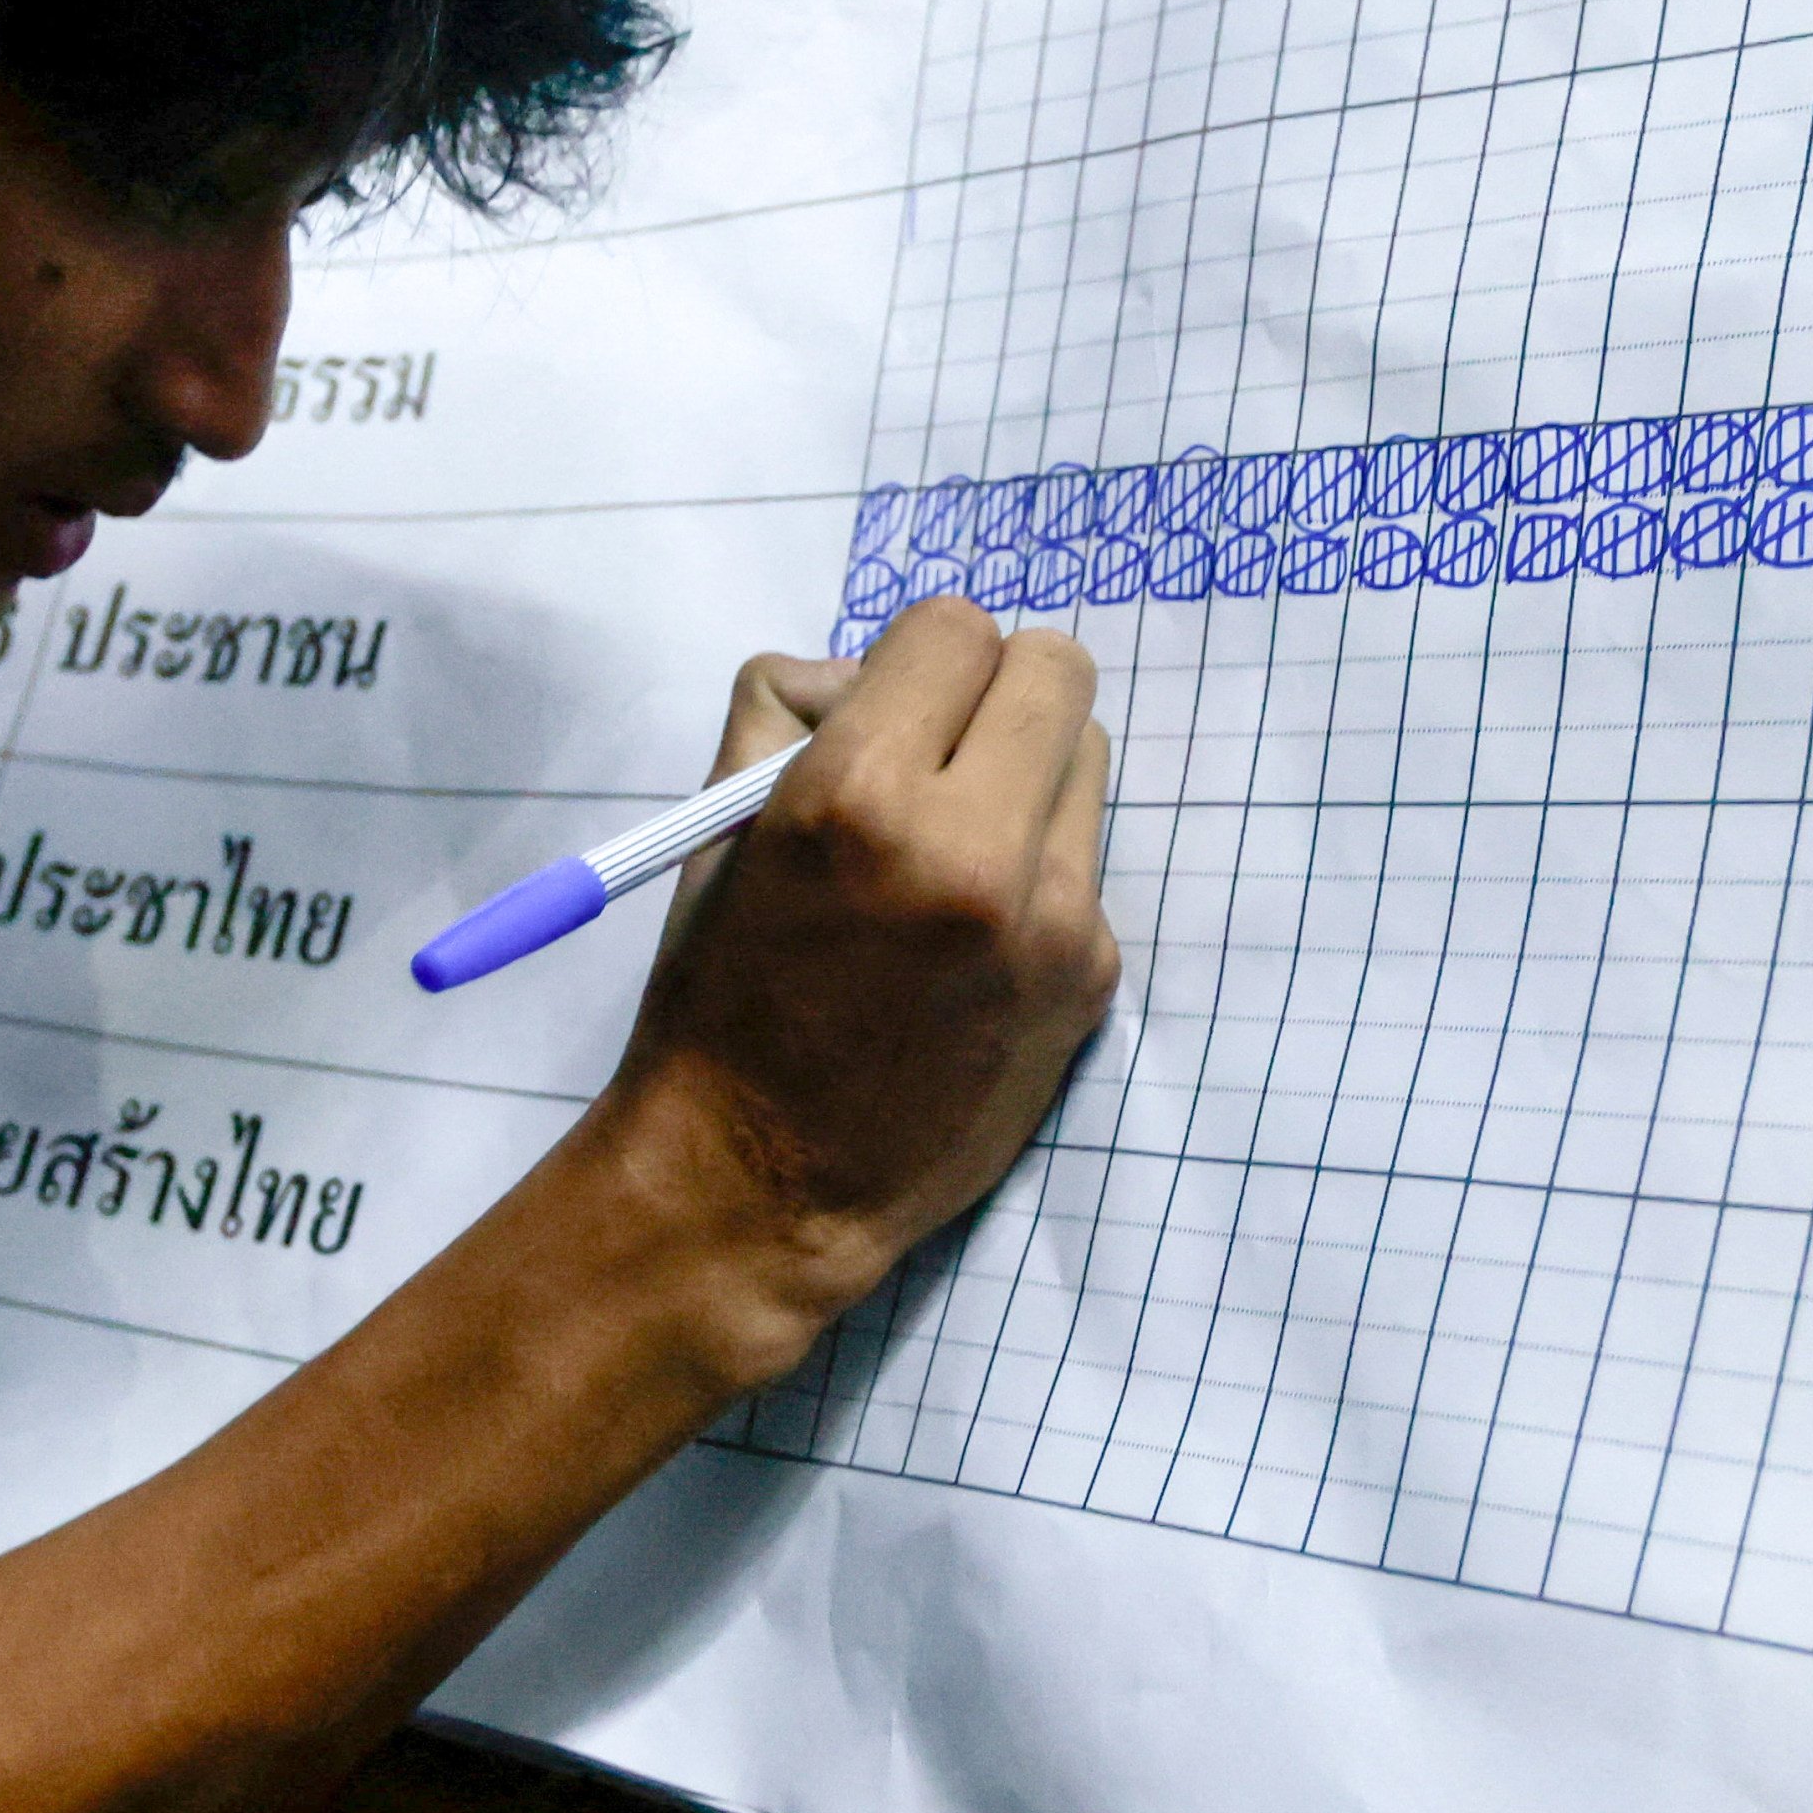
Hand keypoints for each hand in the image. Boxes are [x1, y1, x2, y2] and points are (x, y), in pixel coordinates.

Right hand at [593, 595, 1118, 1356]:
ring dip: (1027, 777)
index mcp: (859, 796)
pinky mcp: (1091, 976)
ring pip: (1087, 759)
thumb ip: (792, 709)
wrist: (762, 1184)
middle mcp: (972, 849)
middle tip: (943, 752)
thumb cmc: (723, 998)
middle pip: (1056, 670)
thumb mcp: (721, 829)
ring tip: (953, 851)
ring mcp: (1049, 920)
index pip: (956, 627)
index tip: (891, 709)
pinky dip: (1037, 874)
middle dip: (995, 692)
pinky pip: (1085, 862)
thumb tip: (876, 667)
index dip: (917, 659)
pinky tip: (970, 942)